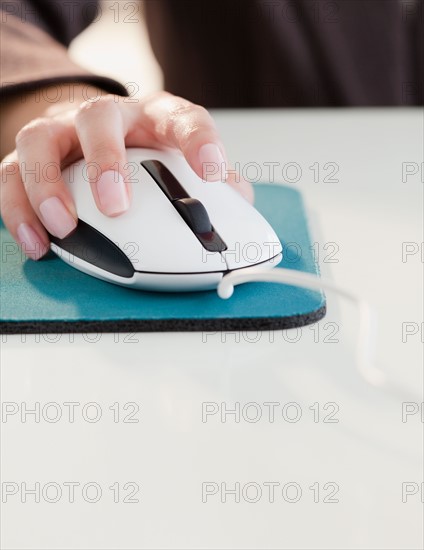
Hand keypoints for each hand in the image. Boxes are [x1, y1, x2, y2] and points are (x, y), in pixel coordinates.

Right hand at [0, 90, 253, 259]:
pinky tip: (37, 243)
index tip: (211, 173)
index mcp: (154, 117)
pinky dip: (18, 211)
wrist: (94, 130)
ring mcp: (61, 132)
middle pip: (98, 119)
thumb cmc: (145, 150)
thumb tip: (237, 211)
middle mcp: (106, 117)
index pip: (181, 119)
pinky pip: (10, 175)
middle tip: (114, 205)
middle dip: (104, 162)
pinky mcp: (29, 155)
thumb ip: (212, 186)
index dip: (197, 142)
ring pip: (39, 140)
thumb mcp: (180, 159)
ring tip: (64, 227)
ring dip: (47, 186)